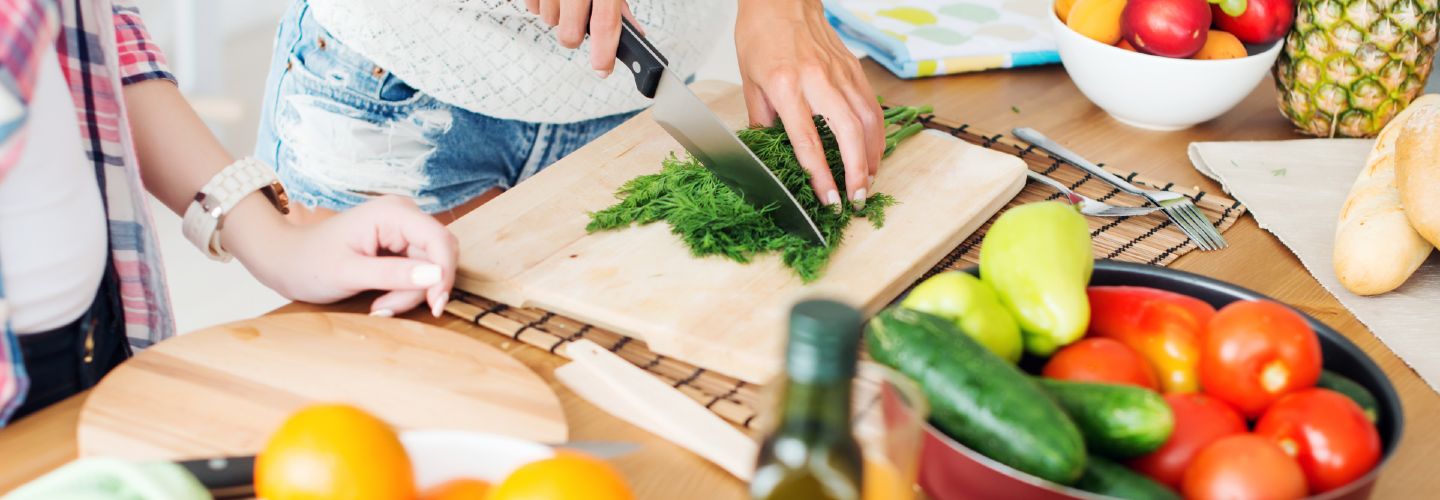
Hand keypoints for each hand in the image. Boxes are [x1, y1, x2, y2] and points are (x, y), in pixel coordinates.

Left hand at [228, 195, 458, 316]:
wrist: (286, 261)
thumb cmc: (308, 263)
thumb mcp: (348, 273)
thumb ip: (393, 274)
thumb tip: (437, 276)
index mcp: (392, 213)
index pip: (440, 240)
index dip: (444, 273)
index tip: (435, 306)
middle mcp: (403, 215)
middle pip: (438, 256)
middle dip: (421, 288)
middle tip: (387, 309)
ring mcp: (403, 229)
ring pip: (431, 267)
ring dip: (411, 293)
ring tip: (379, 306)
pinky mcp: (401, 244)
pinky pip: (420, 271)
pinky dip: (406, 290)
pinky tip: (382, 299)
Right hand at [525, 0, 640, 77]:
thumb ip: (619, 7)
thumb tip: (635, 35)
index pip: (604, 24)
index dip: (604, 52)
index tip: (603, 70)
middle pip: (570, 34)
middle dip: (574, 36)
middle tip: (579, 21)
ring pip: (549, 21)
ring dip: (559, 16)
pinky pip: (533, 8)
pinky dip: (542, 4)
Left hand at [735, 0, 883, 208]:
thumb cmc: (760, 35)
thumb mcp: (750, 81)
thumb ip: (762, 120)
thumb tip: (768, 152)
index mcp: (786, 86)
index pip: (808, 140)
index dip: (821, 175)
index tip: (829, 199)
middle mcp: (817, 80)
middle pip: (848, 133)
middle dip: (856, 171)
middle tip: (857, 198)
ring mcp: (840, 73)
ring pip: (867, 120)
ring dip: (872, 156)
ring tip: (868, 181)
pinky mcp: (853, 68)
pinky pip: (871, 105)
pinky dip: (877, 133)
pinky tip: (874, 150)